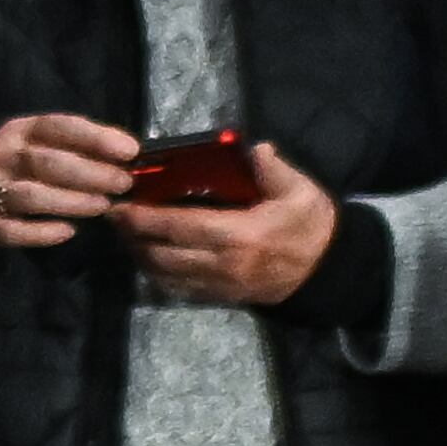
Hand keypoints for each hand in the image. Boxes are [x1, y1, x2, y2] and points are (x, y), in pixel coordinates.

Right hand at [0, 113, 138, 252]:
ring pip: (31, 196)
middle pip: (46, 162)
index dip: (95, 137)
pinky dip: (44, 233)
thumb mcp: (35, 144)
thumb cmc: (13, 168)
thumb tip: (128, 156)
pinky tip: (67, 232)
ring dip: (72, 202)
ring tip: (101, 206)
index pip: (57, 127)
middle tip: (122, 183)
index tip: (130, 151)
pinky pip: (14, 231)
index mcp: (17, 132)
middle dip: (90, 173)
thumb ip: (74, 147)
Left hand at [119, 143, 338, 308]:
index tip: (119, 206)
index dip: (143, 219)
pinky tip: (148, 257)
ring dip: (140, 256)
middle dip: (132, 237)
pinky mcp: (222, 297)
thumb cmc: (312, 226)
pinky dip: (157, 274)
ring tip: (127, 234)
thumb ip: (274, 170)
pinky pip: (179, 289)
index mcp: (239, 235)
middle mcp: (224, 264)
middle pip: (162, 254)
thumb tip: (254, 147)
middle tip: (115, 217)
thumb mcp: (300, 192)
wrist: (331, 271)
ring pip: (164, 275)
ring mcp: (221, 285)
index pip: (178, 227)